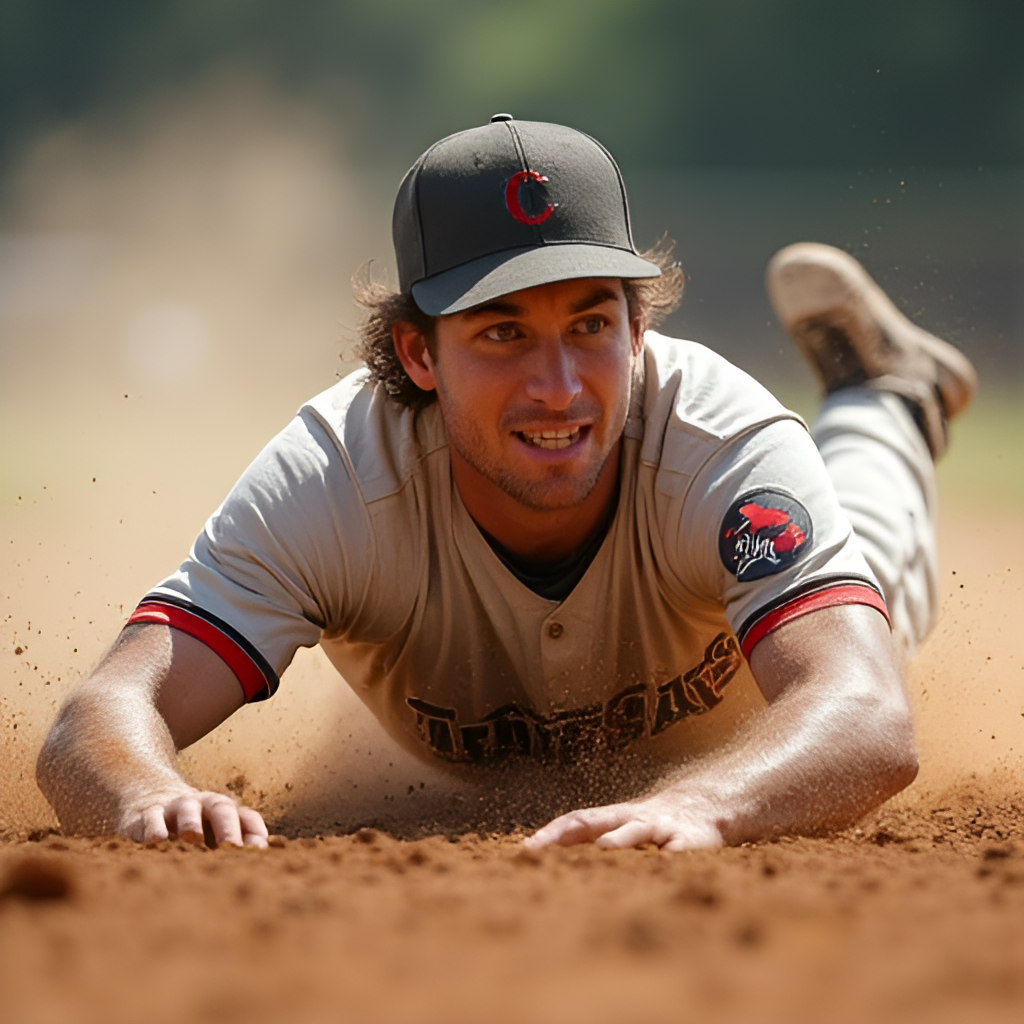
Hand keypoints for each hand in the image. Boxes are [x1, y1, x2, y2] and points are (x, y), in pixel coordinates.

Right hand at [121, 787, 268, 848]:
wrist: (150, 795)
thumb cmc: (192, 821)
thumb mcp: (213, 827)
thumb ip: (238, 838)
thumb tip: (260, 853)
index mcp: (222, 807)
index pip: (244, 816)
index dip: (253, 830)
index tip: (260, 848)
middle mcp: (201, 804)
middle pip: (220, 808)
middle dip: (228, 828)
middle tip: (233, 847)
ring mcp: (174, 807)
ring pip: (186, 810)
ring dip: (191, 823)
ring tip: (193, 839)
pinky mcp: (146, 814)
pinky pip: (151, 819)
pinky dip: (155, 830)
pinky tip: (157, 843)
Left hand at [525, 790, 725, 851]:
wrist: (707, 808)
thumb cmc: (655, 827)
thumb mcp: (626, 832)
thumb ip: (599, 843)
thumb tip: (559, 865)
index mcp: (614, 818)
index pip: (577, 821)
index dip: (552, 832)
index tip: (526, 847)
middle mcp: (631, 818)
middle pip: (595, 820)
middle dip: (566, 834)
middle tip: (540, 849)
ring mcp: (659, 827)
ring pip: (635, 831)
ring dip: (619, 840)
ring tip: (602, 849)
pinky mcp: (688, 840)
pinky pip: (675, 851)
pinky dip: (666, 859)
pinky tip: (659, 868)